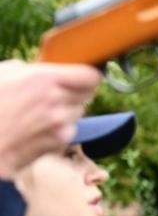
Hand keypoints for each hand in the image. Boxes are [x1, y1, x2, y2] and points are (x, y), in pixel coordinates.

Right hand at [0, 61, 101, 177]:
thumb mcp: (3, 74)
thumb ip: (31, 70)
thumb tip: (47, 71)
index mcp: (44, 79)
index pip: (91, 76)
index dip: (88, 76)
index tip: (83, 76)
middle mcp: (57, 102)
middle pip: (87, 95)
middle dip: (74, 93)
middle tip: (53, 94)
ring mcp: (59, 126)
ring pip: (77, 114)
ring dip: (64, 112)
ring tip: (37, 114)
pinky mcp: (56, 144)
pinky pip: (67, 133)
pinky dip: (57, 130)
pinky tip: (34, 129)